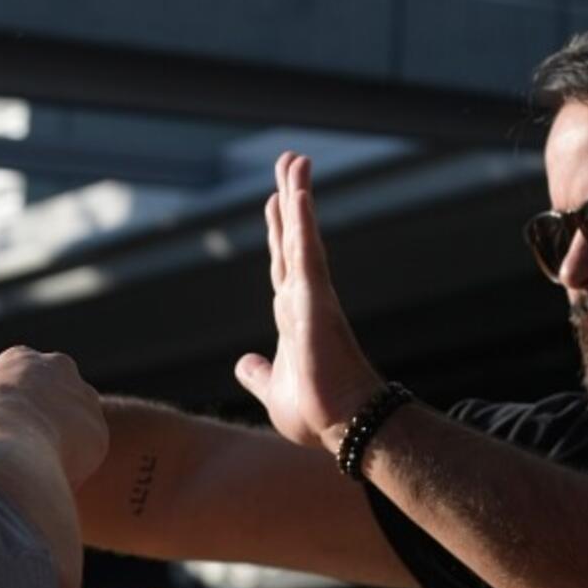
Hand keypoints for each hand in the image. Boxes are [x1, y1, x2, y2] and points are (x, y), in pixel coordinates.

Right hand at [0, 346, 109, 485]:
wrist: (9, 449)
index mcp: (19, 358)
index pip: (24, 383)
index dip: (16, 411)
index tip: (7, 434)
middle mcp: (58, 367)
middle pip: (56, 397)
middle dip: (48, 421)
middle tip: (29, 453)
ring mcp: (83, 397)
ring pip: (75, 426)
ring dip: (64, 445)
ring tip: (38, 472)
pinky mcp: (99, 431)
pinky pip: (86, 456)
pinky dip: (73, 469)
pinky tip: (52, 480)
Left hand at [232, 152, 384, 451]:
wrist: (343, 427)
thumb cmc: (317, 413)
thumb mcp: (273, 390)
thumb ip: (258, 374)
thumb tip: (244, 364)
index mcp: (293, 317)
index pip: (282, 263)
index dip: (278, 230)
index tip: (275, 200)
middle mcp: (303, 299)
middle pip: (292, 238)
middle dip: (289, 199)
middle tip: (289, 161)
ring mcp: (311, 297)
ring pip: (300, 236)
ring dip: (297, 196)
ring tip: (295, 161)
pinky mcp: (315, 301)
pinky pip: (306, 254)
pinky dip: (302, 223)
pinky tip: (298, 195)